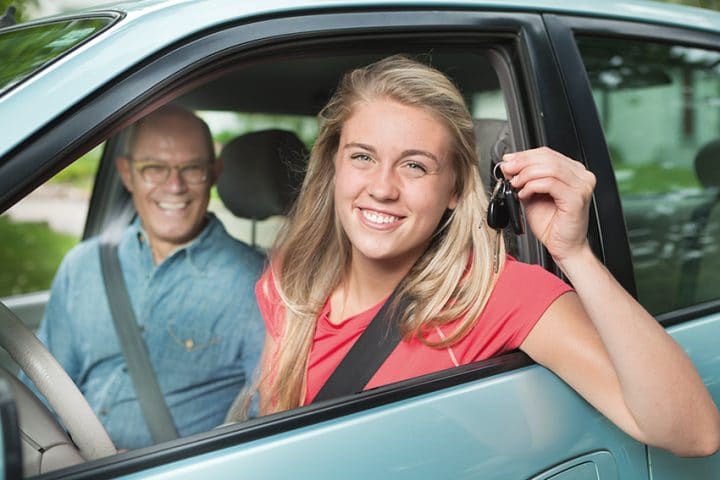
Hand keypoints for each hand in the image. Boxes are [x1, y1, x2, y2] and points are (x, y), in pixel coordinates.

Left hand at [499, 147, 595, 262]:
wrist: (564, 246)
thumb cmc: (552, 224)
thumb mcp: (532, 195)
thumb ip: (523, 179)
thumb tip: (509, 165)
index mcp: (574, 172)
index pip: (547, 153)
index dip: (524, 155)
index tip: (508, 160)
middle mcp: (582, 176)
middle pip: (548, 157)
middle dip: (522, 163)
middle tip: (507, 170)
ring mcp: (582, 186)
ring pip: (548, 168)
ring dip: (526, 175)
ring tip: (515, 185)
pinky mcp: (577, 198)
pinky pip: (549, 183)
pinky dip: (532, 186)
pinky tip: (524, 194)